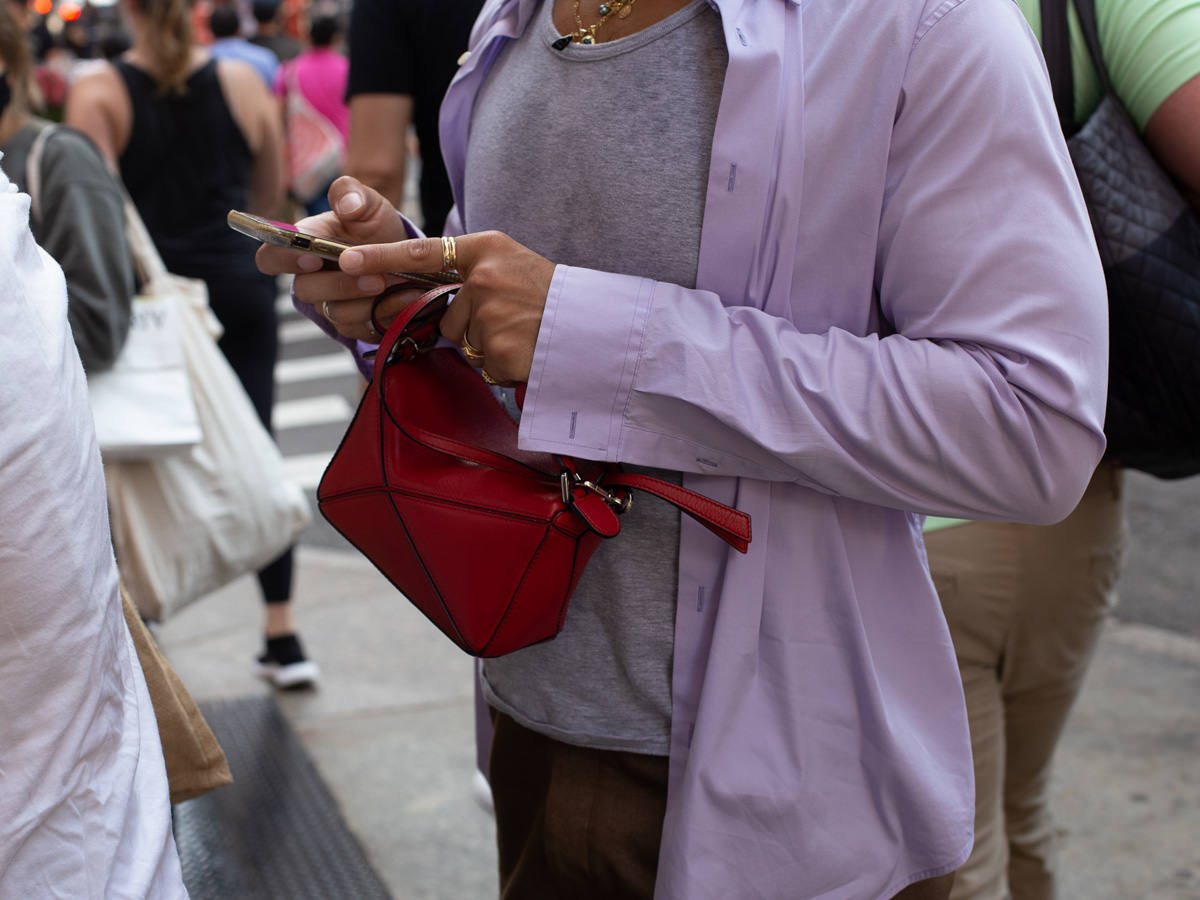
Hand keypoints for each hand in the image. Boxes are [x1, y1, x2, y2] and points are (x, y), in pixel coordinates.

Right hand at [253, 176, 424, 343]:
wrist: (404, 254)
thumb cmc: (374, 226)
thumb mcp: (369, 203)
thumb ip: (352, 193)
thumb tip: (347, 205)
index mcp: (305, 244)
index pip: (271, 257)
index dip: (284, 259)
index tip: (312, 257)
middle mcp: (311, 278)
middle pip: (305, 290)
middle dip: (340, 284)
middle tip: (374, 277)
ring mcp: (330, 303)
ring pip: (334, 313)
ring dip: (364, 301)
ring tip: (391, 284)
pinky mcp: (352, 324)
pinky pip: (358, 328)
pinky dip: (382, 314)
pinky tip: (403, 298)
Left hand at [338, 230, 555, 383]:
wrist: (595, 324)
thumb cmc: (552, 295)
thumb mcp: (512, 263)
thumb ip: (472, 271)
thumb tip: (432, 297)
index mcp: (486, 249)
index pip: (420, 252)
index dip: (379, 257)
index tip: (345, 260)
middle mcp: (483, 278)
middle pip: (446, 315)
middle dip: (471, 326)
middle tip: (513, 319)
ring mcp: (490, 314)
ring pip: (464, 342)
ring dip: (488, 345)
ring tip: (524, 334)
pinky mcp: (498, 348)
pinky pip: (484, 364)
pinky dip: (503, 365)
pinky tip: (527, 350)